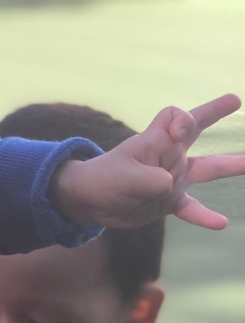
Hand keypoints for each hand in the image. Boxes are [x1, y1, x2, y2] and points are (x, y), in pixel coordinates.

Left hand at [54, 94, 244, 230]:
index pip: (175, 117)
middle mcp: (168, 155)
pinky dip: (205, 216)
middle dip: (214, 112)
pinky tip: (221, 223)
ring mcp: (171, 178)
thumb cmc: (104, 179)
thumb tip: (171, 187)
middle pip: (195, 129)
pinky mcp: (169, 201)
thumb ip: (152, 179)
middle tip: (233, 99)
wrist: (91, 201)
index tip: (181, 132)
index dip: (183, 120)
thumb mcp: (126, 177)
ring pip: (206, 168)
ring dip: (229, 165)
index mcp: (155, 141)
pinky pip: (193, 207)